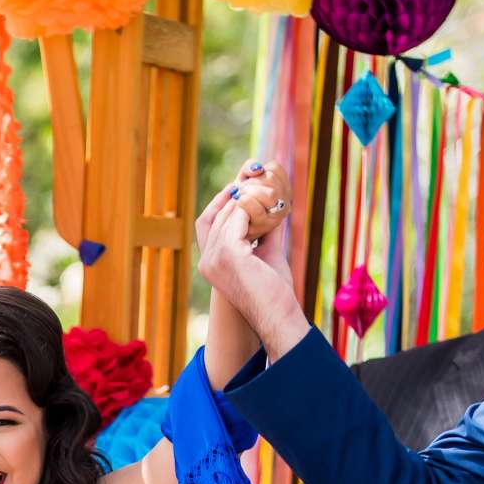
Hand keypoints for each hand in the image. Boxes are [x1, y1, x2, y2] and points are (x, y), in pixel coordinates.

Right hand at [196, 165, 309, 354]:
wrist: (278, 315)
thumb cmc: (273, 292)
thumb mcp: (266, 255)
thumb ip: (264, 232)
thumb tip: (273, 208)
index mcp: (211, 262)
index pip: (209, 221)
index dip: (224, 199)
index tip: (242, 180)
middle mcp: (206, 259)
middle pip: (218, 212)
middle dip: (238, 189)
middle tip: (256, 169)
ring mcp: (214, 256)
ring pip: (229, 210)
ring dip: (251, 195)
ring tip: (269, 185)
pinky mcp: (228, 251)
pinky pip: (239, 214)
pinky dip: (256, 204)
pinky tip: (272, 201)